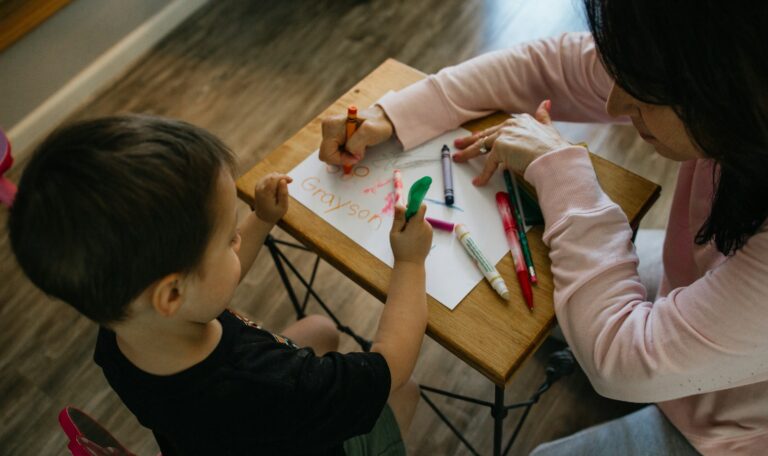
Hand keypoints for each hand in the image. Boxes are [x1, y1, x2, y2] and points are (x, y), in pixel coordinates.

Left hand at [253, 173, 291, 223]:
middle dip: (282, 178)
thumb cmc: (274, 213)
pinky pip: (268, 178)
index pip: (274, 178)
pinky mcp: (259, 185)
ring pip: (270, 175)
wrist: (263, 217)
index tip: (291, 181)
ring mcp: (258, 186)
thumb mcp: (282, 207)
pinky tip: (278, 187)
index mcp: (265, 193)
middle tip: (288, 185)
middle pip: (272, 176)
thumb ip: (283, 194)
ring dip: (278, 179)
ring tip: (282, 189)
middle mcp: (260, 188)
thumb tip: (283, 181)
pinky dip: (275, 180)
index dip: (284, 177)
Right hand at [319, 105, 393, 164]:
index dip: (341, 159)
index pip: (327, 153)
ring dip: (345, 156)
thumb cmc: (377, 125)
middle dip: (343, 158)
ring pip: (330, 155)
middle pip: (327, 155)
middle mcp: (327, 127)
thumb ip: (357, 143)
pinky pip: (334, 153)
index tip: (357, 156)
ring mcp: (329, 132)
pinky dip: (345, 154)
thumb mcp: (371, 131)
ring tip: (358, 147)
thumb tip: (351, 154)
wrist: (381, 120)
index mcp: (332, 124)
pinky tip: (355, 147)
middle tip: (358, 152)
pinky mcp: (333, 137)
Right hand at [389, 204, 432, 263]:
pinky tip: (412, 240)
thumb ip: (398, 218)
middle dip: (410, 217)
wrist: (411, 265)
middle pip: (419, 214)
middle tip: (402, 229)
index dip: (413, 205)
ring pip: (420, 221)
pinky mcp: (430, 236)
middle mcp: (426, 226)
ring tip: (406, 236)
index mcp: (417, 223)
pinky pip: (423, 228)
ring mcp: (429, 231)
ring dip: (414, 224)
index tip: (405, 212)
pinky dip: (417, 230)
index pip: (421, 206)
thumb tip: (399, 204)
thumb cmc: (400, 249)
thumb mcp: (395, 233)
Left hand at [453, 100, 570, 185]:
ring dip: (467, 153)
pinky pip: (488, 164)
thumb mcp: (549, 128)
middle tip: (458, 144)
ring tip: (458, 158)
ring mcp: (504, 135)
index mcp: (520, 120)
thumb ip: (544, 116)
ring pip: (481, 146)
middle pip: (485, 135)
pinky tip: (478, 181)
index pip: (497, 128)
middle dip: (470, 141)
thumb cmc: (554, 149)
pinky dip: (483, 175)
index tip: (477, 137)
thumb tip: (546, 103)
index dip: (486, 134)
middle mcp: (510, 124)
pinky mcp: (500, 148)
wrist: (554, 158)